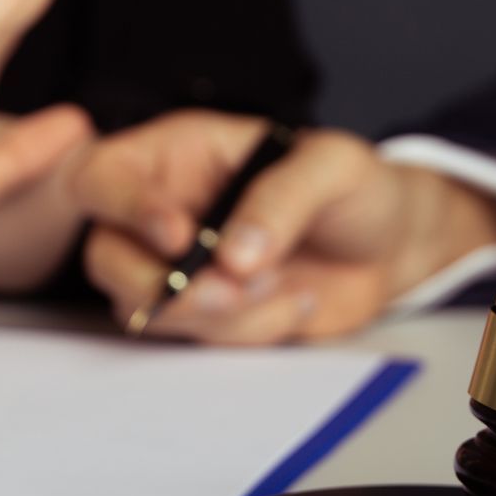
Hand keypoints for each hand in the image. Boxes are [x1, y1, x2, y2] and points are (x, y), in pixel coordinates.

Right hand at [69, 112, 495, 342]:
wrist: (391, 248)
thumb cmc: (356, 188)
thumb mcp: (334, 167)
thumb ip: (283, 197)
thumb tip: (234, 255)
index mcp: (177, 155)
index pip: (104, 175)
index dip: (125, 209)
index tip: (181, 237)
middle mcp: (165, 211)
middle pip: (106, 257)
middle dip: (160, 287)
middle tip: (228, 292)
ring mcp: (182, 270)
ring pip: (148, 310)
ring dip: (217, 314)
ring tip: (284, 285)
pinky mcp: (207, 317)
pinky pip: (198, 340)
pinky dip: (250, 332)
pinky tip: (294, 302)